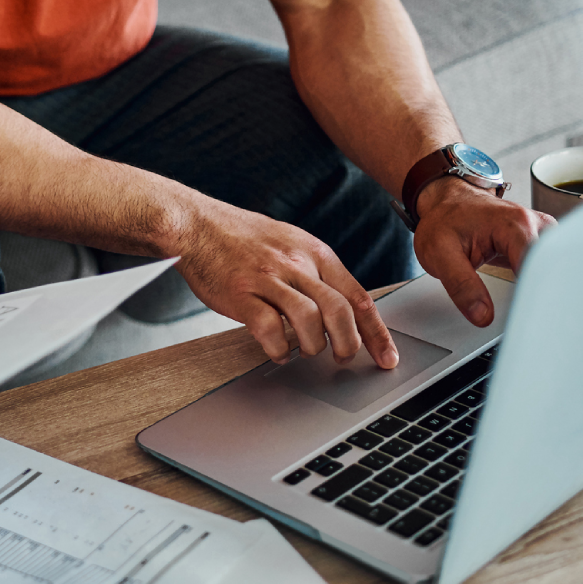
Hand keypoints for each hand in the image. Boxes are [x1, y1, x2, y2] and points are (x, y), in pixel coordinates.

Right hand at [178, 201, 398, 368]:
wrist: (196, 225)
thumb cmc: (240, 238)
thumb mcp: (290, 243)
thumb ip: (315, 271)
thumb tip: (341, 308)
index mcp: (314, 252)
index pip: (357, 297)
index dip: (376, 333)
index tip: (386, 358)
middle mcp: (296, 263)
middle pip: (339, 311)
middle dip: (347, 344)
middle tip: (341, 358)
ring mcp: (267, 278)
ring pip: (309, 321)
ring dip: (312, 346)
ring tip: (303, 350)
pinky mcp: (241, 294)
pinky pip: (269, 329)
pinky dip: (278, 348)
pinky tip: (276, 350)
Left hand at [413, 177, 552, 325]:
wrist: (446, 203)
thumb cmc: (443, 221)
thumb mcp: (439, 254)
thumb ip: (461, 285)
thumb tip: (482, 315)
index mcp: (515, 224)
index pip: (539, 266)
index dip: (536, 295)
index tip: (528, 316)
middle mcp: (536, 225)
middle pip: (557, 268)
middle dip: (548, 295)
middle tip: (534, 319)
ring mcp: (542, 233)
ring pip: (559, 268)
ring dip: (549, 289)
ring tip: (535, 308)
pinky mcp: (541, 243)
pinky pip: (551, 267)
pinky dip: (545, 284)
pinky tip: (535, 297)